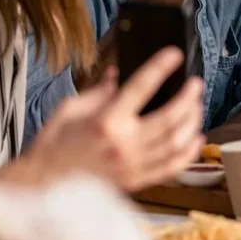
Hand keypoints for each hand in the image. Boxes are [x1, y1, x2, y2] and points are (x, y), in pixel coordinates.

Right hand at [13, 48, 204, 192]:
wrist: (43, 185)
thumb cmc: (54, 146)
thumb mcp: (70, 109)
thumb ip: (99, 91)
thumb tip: (119, 74)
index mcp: (106, 121)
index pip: (141, 87)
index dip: (161, 67)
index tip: (174, 54)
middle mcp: (123, 144)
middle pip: (169, 117)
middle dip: (188, 97)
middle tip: (195, 84)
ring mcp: (133, 165)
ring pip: (176, 142)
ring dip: (193, 122)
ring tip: (197, 107)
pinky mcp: (136, 181)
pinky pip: (172, 168)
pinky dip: (189, 153)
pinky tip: (196, 138)